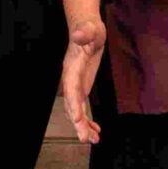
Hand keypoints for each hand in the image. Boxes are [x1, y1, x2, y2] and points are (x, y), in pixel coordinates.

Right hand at [60, 15, 105, 143]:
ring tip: (94, 140)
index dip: (73, 105)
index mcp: (71, 68)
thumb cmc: (88, 28)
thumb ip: (85, 33)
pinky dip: (88, 119)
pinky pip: (83, 107)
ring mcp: (76, 85)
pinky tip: (96, 130)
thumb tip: (79, 34)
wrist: (86, 29)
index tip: (78, 120)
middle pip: (72, 105)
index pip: (71, 90)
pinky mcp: (82, 87)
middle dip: (78, 123)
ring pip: (77, 110)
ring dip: (84, 126)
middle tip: (86, 139)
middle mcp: (71, 80)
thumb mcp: (90, 28)